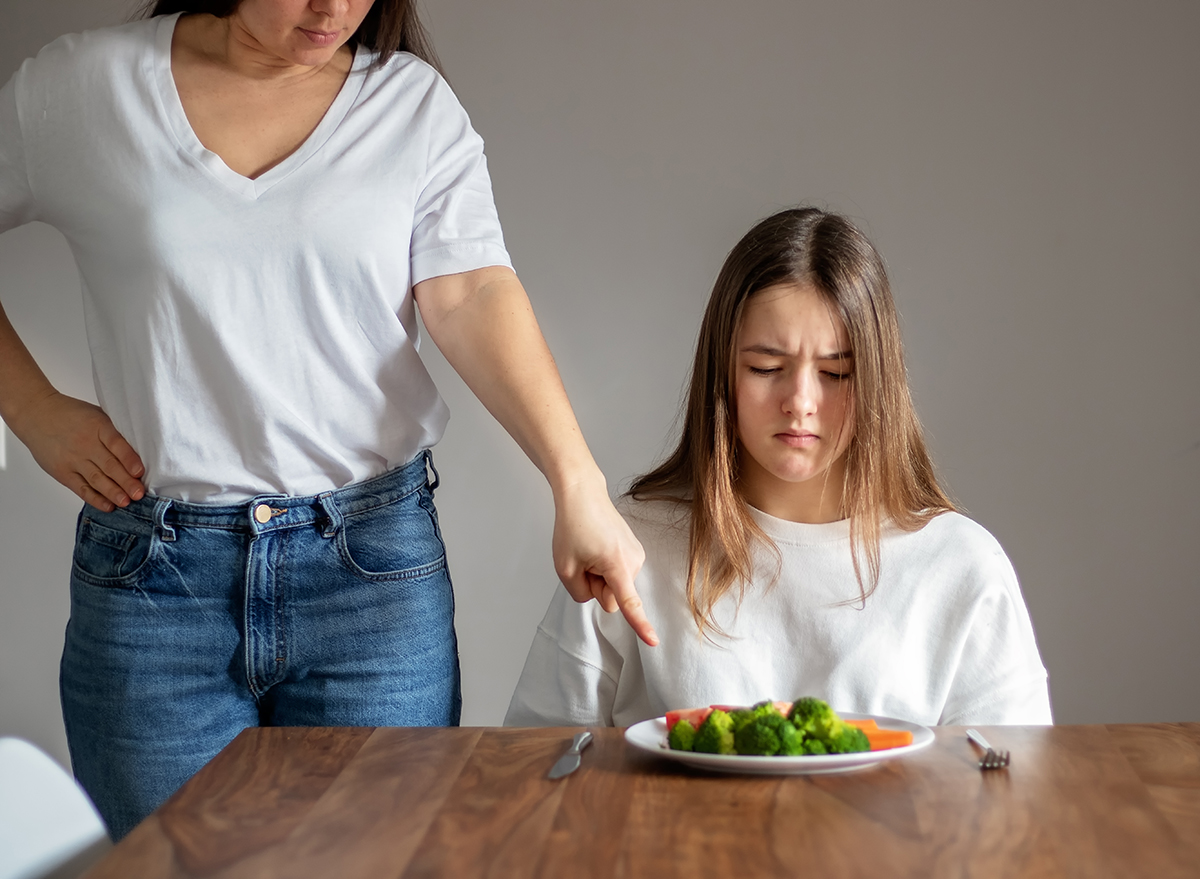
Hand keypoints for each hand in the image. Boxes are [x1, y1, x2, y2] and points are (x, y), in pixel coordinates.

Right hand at [15, 391, 145, 511]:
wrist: (37, 415)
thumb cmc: (73, 414)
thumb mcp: (97, 414)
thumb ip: (115, 431)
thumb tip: (143, 448)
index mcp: (98, 426)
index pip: (115, 444)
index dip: (129, 459)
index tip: (140, 471)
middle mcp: (85, 443)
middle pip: (108, 465)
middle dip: (126, 481)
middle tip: (139, 493)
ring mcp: (72, 459)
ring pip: (96, 479)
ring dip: (113, 492)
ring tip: (126, 502)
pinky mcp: (62, 472)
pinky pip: (81, 488)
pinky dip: (94, 498)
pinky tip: (108, 505)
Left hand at [552, 476, 657, 646]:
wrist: (583, 495)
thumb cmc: (573, 527)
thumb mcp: (565, 568)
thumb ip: (580, 594)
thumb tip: (599, 596)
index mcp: (616, 565)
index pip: (629, 603)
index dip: (641, 625)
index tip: (653, 641)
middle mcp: (633, 561)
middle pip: (612, 598)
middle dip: (596, 587)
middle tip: (583, 562)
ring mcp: (637, 555)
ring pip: (615, 586)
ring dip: (599, 575)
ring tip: (589, 550)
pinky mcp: (635, 552)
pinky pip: (617, 574)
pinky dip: (605, 567)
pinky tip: (597, 547)